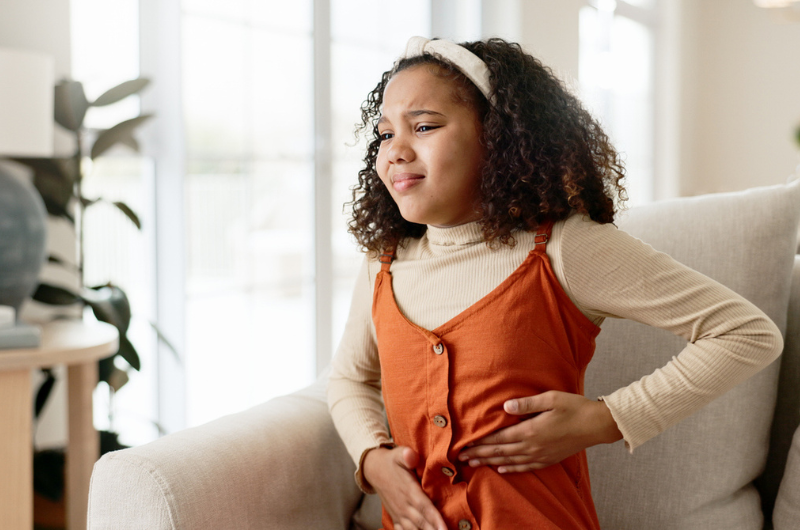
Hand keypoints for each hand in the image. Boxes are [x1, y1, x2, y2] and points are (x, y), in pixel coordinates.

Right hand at [362, 446, 446, 529]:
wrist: (374, 470)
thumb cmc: (391, 461)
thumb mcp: (398, 454)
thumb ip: (406, 455)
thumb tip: (411, 455)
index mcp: (408, 490)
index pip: (424, 507)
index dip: (435, 519)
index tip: (444, 529)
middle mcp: (404, 505)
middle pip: (421, 523)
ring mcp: (399, 513)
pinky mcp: (395, 518)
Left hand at [457, 390, 622, 472]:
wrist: (596, 425)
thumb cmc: (573, 407)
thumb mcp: (550, 399)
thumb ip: (526, 403)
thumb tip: (504, 405)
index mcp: (530, 430)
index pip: (498, 438)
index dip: (480, 443)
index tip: (464, 446)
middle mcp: (532, 446)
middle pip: (500, 452)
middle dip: (479, 455)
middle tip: (462, 458)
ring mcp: (541, 455)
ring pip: (510, 461)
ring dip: (490, 463)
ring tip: (475, 464)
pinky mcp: (548, 459)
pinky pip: (525, 467)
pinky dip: (511, 468)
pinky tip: (502, 469)